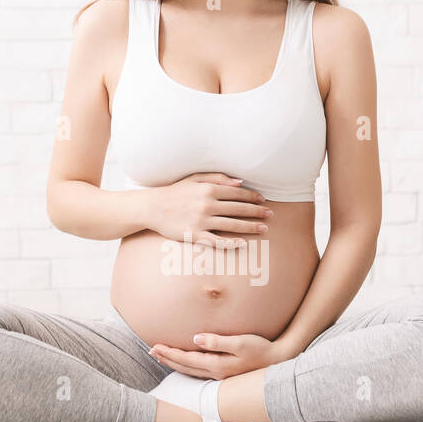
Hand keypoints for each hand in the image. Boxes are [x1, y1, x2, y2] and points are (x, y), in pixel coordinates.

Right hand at [146, 173, 272, 248]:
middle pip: (239, 209)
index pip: (237, 193)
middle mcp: (207, 204)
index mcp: (208, 189)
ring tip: (264, 229)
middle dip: (257, 212)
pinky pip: (216, 241)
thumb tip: (240, 182)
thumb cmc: (174, 192)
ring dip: (251, 227)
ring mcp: (201, 221)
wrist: (152, 207)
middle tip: (270, 215)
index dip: (253, 197)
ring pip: (232, 225)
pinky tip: (243, 243)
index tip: (263, 200)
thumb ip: (217, 178)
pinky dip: (231, 243)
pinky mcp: (194, 235)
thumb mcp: (194, 178)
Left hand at [148, 333, 294, 379]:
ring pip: (190, 370)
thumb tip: (195, 339)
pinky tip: (185, 363)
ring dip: (174, 363)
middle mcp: (216, 373)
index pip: (186, 359)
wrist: (279, 361)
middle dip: (167, 358)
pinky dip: (187, 366)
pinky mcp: (225, 373)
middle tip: (151, 351)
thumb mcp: (240, 343)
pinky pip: (199, 371)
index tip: (154, 346)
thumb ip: (217, 341)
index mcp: (217, 365)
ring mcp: (221, 375)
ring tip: (162, 356)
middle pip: (185, 367)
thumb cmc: (261, 349)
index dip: (169, 353)